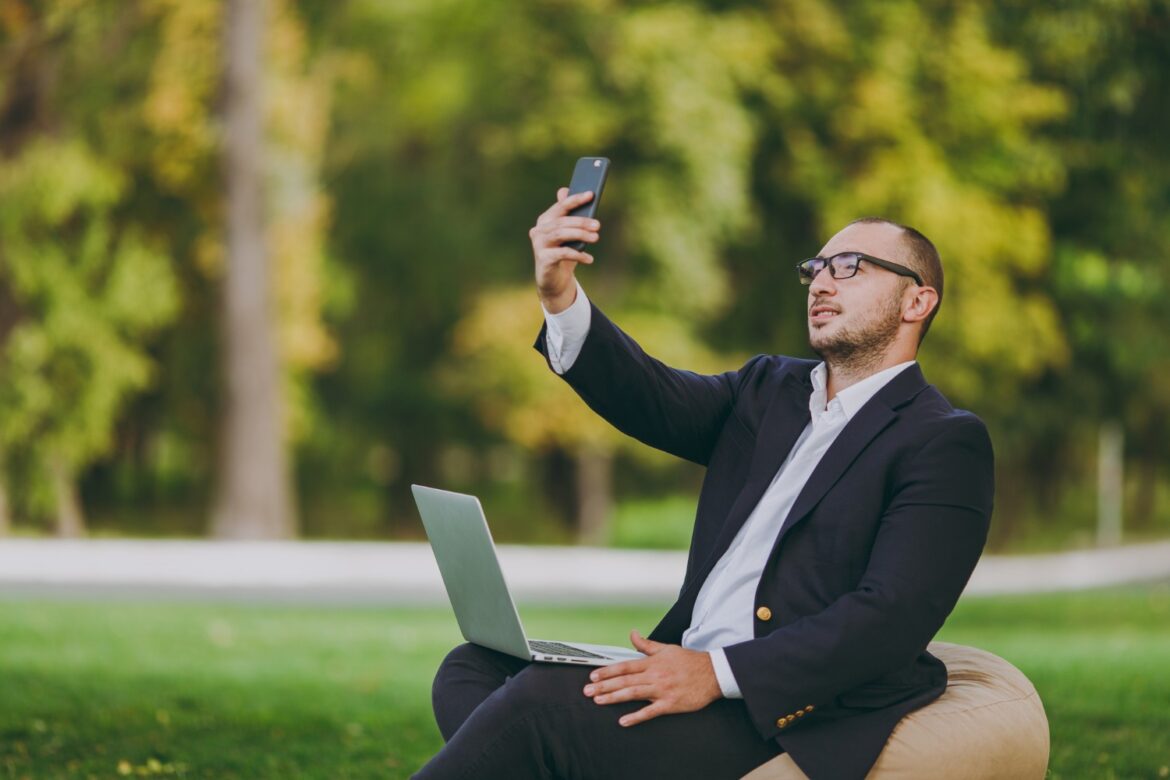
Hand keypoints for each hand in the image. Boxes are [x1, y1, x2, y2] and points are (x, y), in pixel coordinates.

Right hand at [529, 187, 600, 312]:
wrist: (554, 280)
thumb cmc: (563, 253)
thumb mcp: (569, 235)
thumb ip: (569, 215)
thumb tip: (564, 190)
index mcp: (545, 220)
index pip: (561, 206)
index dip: (575, 199)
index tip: (591, 194)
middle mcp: (539, 230)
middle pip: (561, 221)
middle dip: (581, 221)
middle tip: (598, 225)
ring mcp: (539, 244)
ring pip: (560, 234)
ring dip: (580, 234)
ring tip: (595, 237)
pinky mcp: (543, 259)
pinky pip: (563, 253)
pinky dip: (577, 255)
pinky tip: (589, 259)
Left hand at [582, 630, 721, 726]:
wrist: (713, 673)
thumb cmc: (690, 661)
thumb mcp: (667, 648)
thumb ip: (646, 644)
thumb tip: (632, 634)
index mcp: (652, 662)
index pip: (624, 666)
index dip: (607, 671)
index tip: (593, 676)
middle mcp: (654, 675)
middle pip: (624, 681)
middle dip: (604, 686)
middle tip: (588, 692)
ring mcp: (662, 690)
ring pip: (633, 694)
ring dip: (614, 698)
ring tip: (599, 701)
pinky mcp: (670, 704)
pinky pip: (650, 712)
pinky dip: (636, 717)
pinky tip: (624, 721)